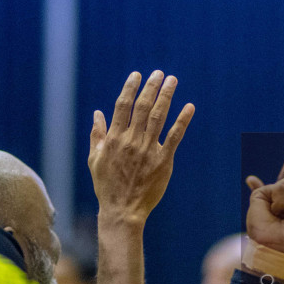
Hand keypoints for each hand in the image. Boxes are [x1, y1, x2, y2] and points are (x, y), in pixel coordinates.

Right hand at [88, 70, 194, 225]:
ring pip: (158, 117)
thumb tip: (97, 113)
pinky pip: (175, 136)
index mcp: (114, 138)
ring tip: (173, 81)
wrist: (122, 210)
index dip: (130, 88)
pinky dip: (182, 120)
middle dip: (151, 87)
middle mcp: (131, 140)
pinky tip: (189, 107)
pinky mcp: (163, 161)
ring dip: (166, 96)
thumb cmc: (107, 186)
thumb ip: (97, 135)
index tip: (137, 75)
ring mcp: (148, 150)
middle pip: (142, 107)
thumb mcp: (95, 159)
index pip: (122, 106)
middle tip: (159, 73)